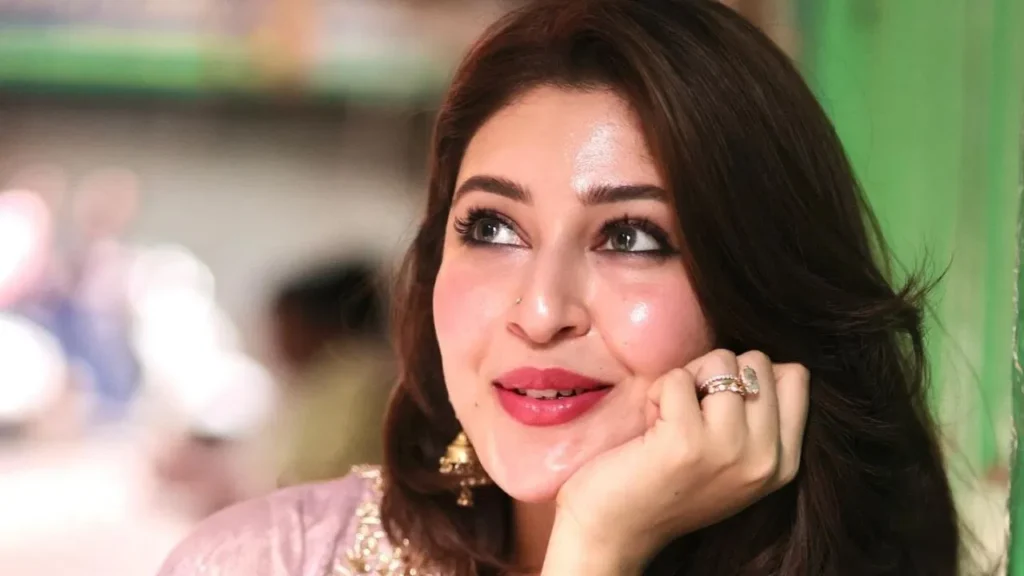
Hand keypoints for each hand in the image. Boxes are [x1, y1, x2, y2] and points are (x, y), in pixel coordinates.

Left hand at [542, 350, 809, 573]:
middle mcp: (765, 458)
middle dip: (717, 372)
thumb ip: (755, 419)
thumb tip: (753, 361)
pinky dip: (657, 392)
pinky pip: (677, 377)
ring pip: (721, 361)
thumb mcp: (732, 460)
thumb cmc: (666, 485)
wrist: (615, 532)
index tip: (718, 406)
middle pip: (757, 362)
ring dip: (686, 380)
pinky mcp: (686, 441)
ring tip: (669, 419)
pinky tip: (650, 426)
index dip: (748, 375)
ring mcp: (729, 449)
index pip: (794, 377)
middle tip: (690, 411)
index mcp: (783, 463)